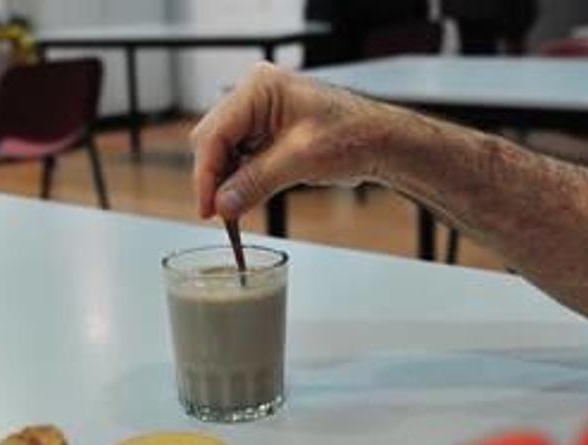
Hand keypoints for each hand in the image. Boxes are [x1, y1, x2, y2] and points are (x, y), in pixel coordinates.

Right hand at [189, 62, 389, 218]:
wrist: (381, 142)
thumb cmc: (352, 136)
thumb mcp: (300, 161)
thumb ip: (255, 183)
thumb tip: (222, 205)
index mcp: (259, 88)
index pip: (215, 133)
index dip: (206, 174)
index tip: (208, 208)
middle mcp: (255, 94)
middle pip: (214, 140)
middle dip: (214, 177)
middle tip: (218, 213)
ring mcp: (260, 111)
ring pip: (224, 150)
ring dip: (226, 180)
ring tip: (232, 209)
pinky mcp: (267, 129)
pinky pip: (241, 155)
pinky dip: (240, 177)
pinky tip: (244, 197)